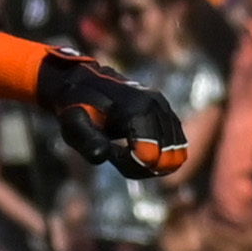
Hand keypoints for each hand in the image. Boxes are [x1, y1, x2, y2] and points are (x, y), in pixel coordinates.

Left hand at [34, 50, 188, 176]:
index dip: (129, 164)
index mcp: (137, 108)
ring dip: (149, 163)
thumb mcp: (74, 125)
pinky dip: (158, 156)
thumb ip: (87, 141)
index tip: (110, 154)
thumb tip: (102, 156)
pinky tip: (136, 149)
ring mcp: (166, 108)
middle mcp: (157, 106)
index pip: (151, 156)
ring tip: (124, 150)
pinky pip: (177, 148)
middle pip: (164, 159)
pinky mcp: (169, 113)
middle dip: (140, 166)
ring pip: (174, 156)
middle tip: (116, 154)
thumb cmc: (77, 107)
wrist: (84, 84)